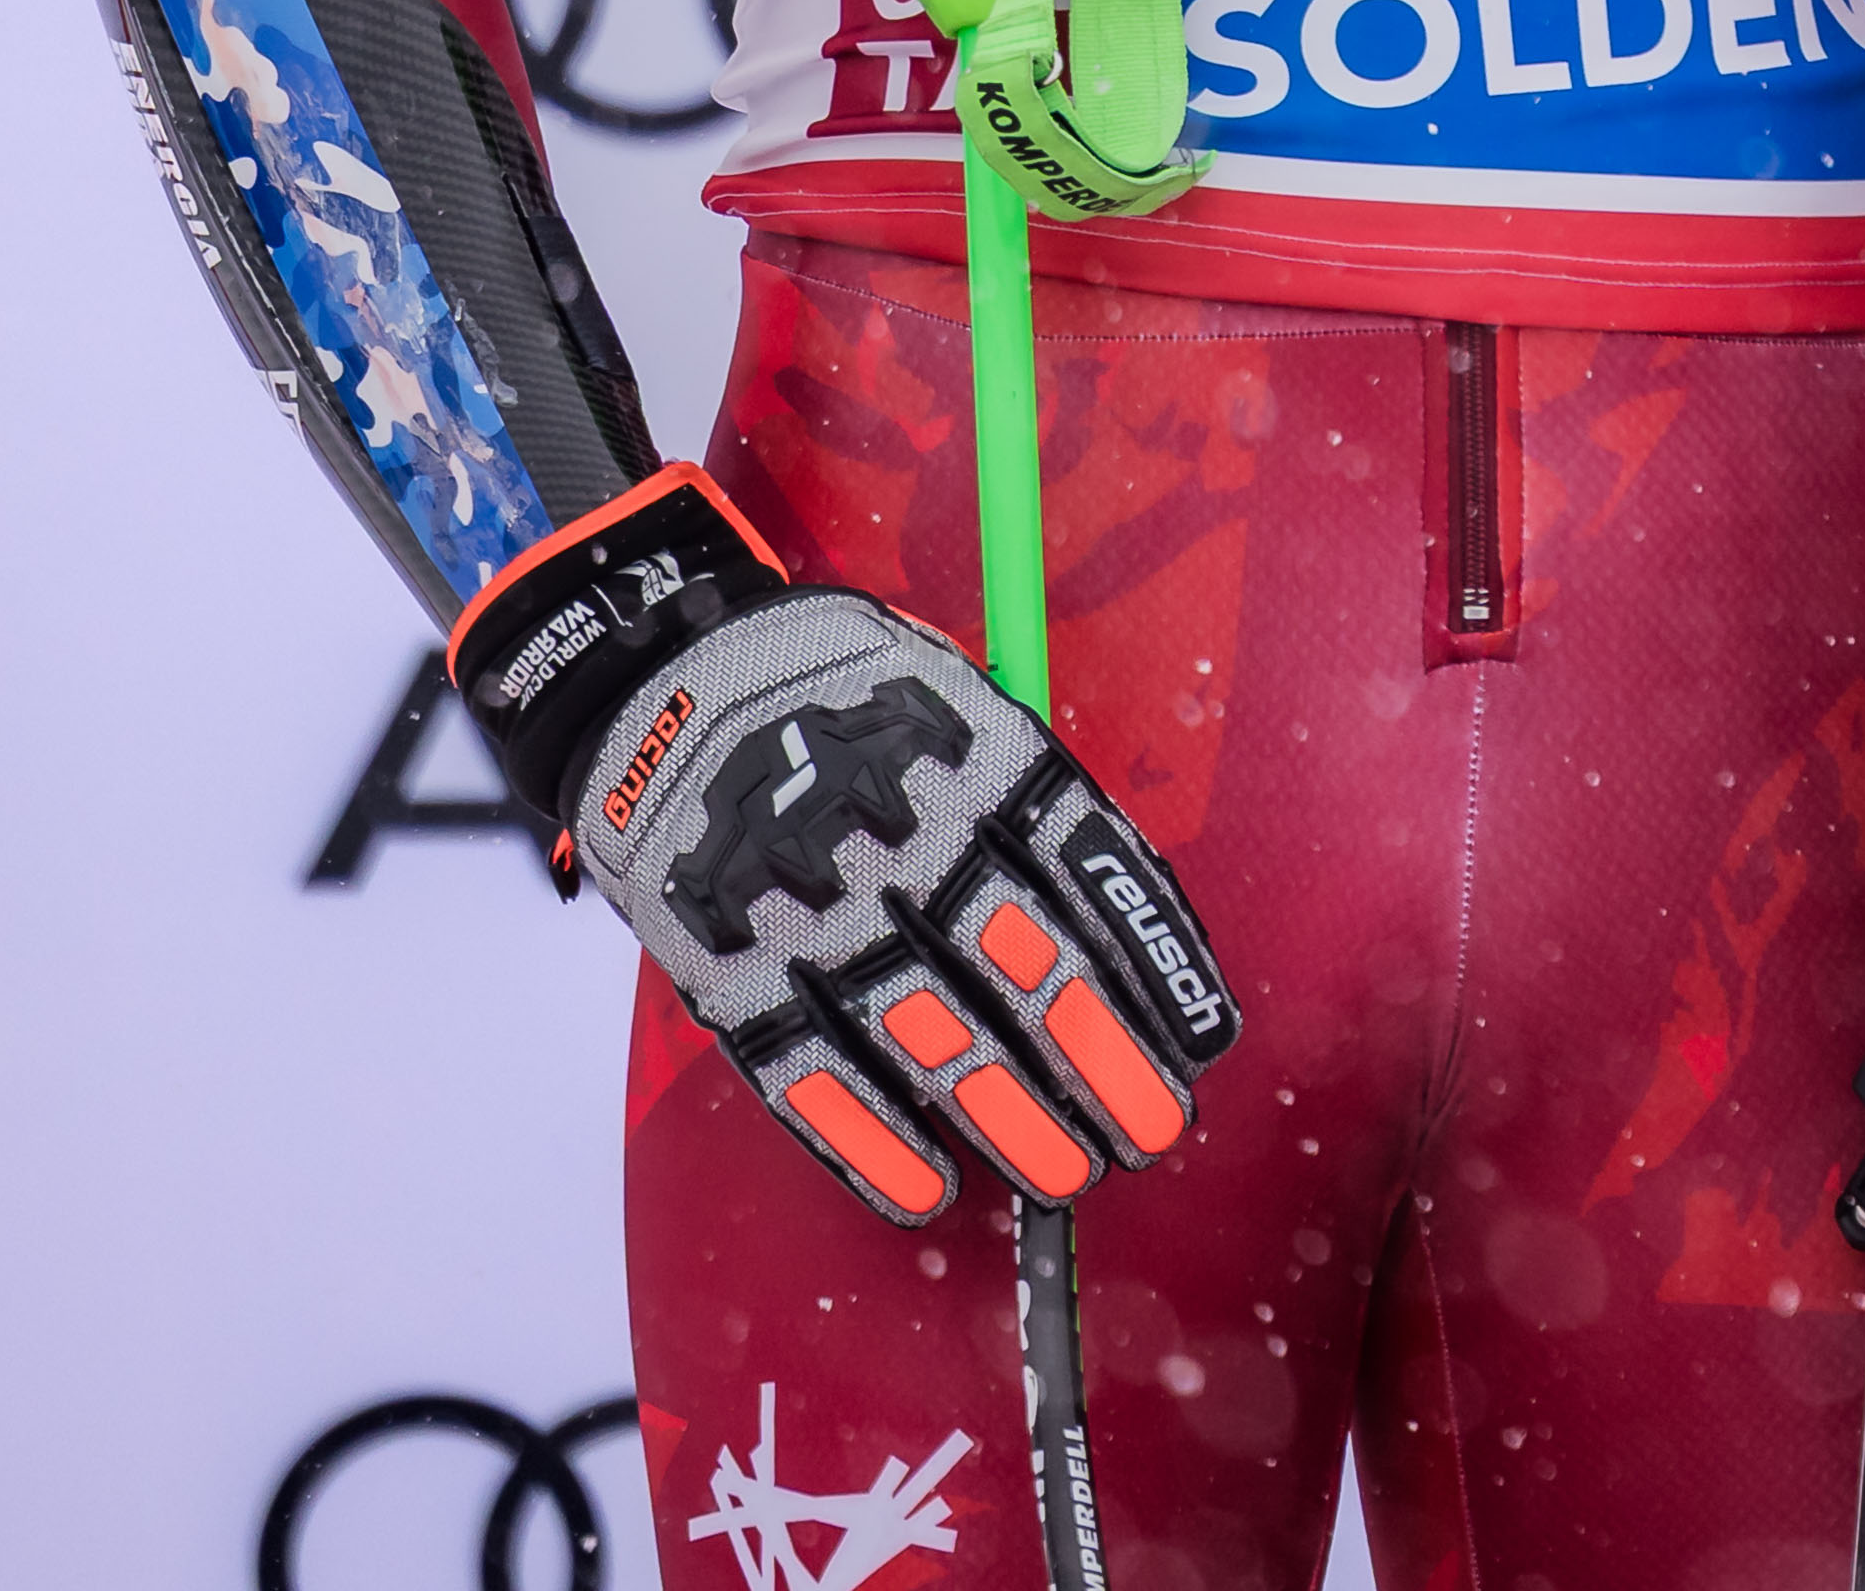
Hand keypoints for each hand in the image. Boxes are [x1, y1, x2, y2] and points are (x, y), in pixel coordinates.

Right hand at [451, 466, 1234, 1225]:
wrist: (658, 675)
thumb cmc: (845, 695)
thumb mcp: (956, 699)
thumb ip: (1029, 796)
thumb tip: (1123, 910)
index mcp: (974, 759)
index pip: (1092, 873)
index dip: (1155, 964)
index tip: (1206, 1041)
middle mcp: (901, 838)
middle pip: (1019, 963)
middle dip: (1095, 1060)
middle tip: (1152, 1132)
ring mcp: (811, 907)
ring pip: (924, 1032)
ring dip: (1003, 1114)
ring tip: (1067, 1173)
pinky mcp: (728, 963)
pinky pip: (805, 1067)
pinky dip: (866, 1138)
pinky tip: (927, 1188)